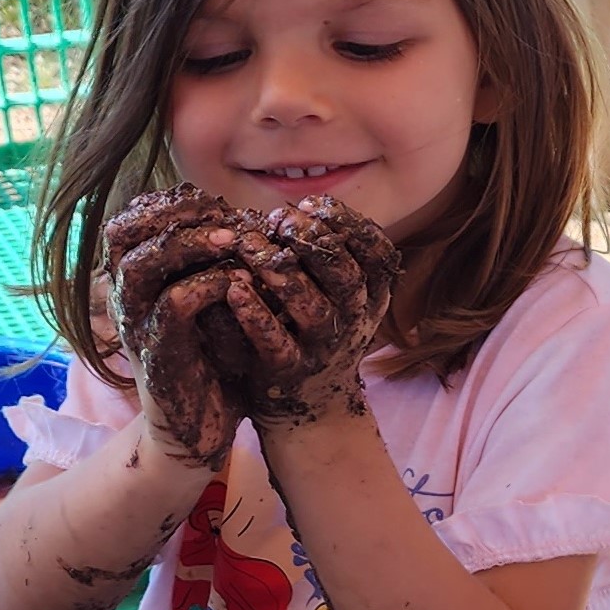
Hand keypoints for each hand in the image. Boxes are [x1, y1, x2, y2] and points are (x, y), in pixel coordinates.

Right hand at [103, 188, 254, 467]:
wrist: (198, 432)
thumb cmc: (210, 362)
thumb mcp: (210, 305)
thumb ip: (213, 265)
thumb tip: (240, 218)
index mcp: (133, 281)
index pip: (130, 218)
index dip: (172, 203)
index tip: (219, 205)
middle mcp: (125, 298)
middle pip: (123, 229)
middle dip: (178, 214)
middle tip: (227, 217)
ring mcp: (136, 326)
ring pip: (142, 261)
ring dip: (192, 243)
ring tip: (235, 241)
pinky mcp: (159, 354)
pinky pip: (175, 303)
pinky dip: (211, 285)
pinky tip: (241, 284)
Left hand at [242, 195, 398, 431]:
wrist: (309, 403)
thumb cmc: (314, 331)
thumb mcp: (339, 294)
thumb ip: (329, 254)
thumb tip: (299, 207)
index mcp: (372, 295)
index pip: (376, 250)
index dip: (346, 223)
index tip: (311, 206)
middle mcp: (355, 320)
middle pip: (346, 274)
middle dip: (312, 240)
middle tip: (279, 220)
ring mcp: (324, 348)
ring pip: (312, 307)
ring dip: (281, 271)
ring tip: (249, 246)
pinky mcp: (290, 371)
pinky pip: (275, 342)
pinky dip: (254, 314)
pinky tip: (232, 289)